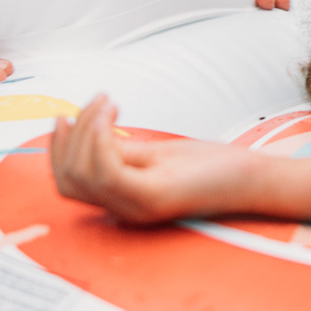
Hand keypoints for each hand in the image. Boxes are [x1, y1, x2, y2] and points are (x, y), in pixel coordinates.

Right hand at [51, 95, 271, 224]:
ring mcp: (138, 207)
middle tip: (96, 101)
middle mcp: (125, 209)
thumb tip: (86, 131)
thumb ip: (120, 151)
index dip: (56, 149)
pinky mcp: (155, 198)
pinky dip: (101, 137)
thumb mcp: (154, 154)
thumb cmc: (210, 166)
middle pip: (67, 180)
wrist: (254, 179)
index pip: (67, 183)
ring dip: (86, 129)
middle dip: (68, 136)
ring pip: (81, 175)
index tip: (65, 115)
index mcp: (122, 199)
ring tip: (108, 102)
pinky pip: (108, 171)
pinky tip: (114, 113)